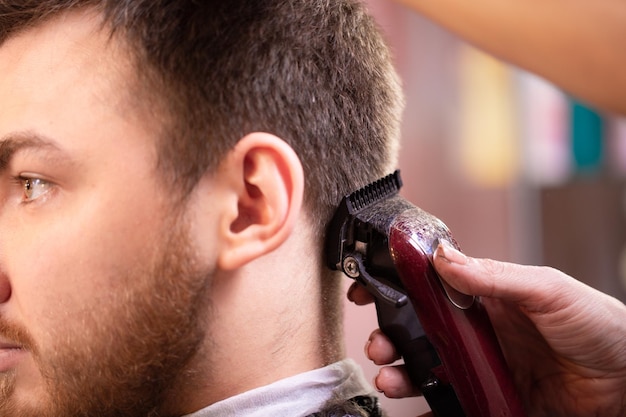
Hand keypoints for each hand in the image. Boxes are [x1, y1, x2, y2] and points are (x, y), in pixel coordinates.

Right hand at [349, 242, 625, 416]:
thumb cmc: (598, 325)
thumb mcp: (546, 289)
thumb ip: (494, 275)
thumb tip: (443, 258)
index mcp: (487, 295)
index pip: (431, 284)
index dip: (397, 285)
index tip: (370, 287)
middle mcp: (478, 330)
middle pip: (420, 329)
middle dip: (390, 334)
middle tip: (378, 342)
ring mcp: (482, 365)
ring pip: (428, 366)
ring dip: (401, 370)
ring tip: (389, 377)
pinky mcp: (491, 399)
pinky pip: (451, 402)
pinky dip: (427, 406)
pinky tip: (415, 405)